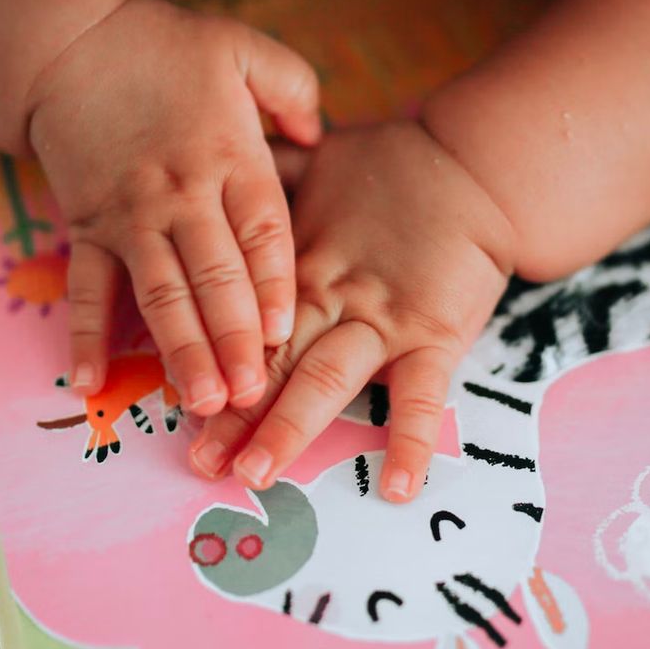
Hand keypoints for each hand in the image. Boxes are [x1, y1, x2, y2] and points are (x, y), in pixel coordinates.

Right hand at [29, 0, 319, 414]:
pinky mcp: (87, 228)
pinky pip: (86, 288)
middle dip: (234, 338)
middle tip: (253, 394)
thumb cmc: (164, 47)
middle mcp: (180, 195)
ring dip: (180, 350)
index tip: (287, 332)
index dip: (274, 284)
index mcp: (228, 156)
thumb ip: (294, 89)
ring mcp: (130, 217)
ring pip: (159, 295)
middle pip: (213, 276)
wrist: (67, 41)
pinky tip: (90, 383)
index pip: (260, 231)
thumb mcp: (242, 48)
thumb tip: (323, 135)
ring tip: (202, 402)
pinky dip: (84, 336)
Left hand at [187, 120, 515, 501]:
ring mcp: (382, 318)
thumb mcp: (313, 160)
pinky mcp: (434, 333)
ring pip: (328, 377)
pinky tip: (396, 488)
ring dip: (290, 426)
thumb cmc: (390, 164)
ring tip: (256, 473)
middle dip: (233, 413)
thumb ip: (263, 174)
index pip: (241, 320)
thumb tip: (210, 167)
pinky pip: (423, 395)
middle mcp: (330, 295)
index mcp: (294, 261)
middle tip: (200, 462)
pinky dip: (409, 440)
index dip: (208, 360)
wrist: (473, 163)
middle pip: (272, 360)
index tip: (176, 401)